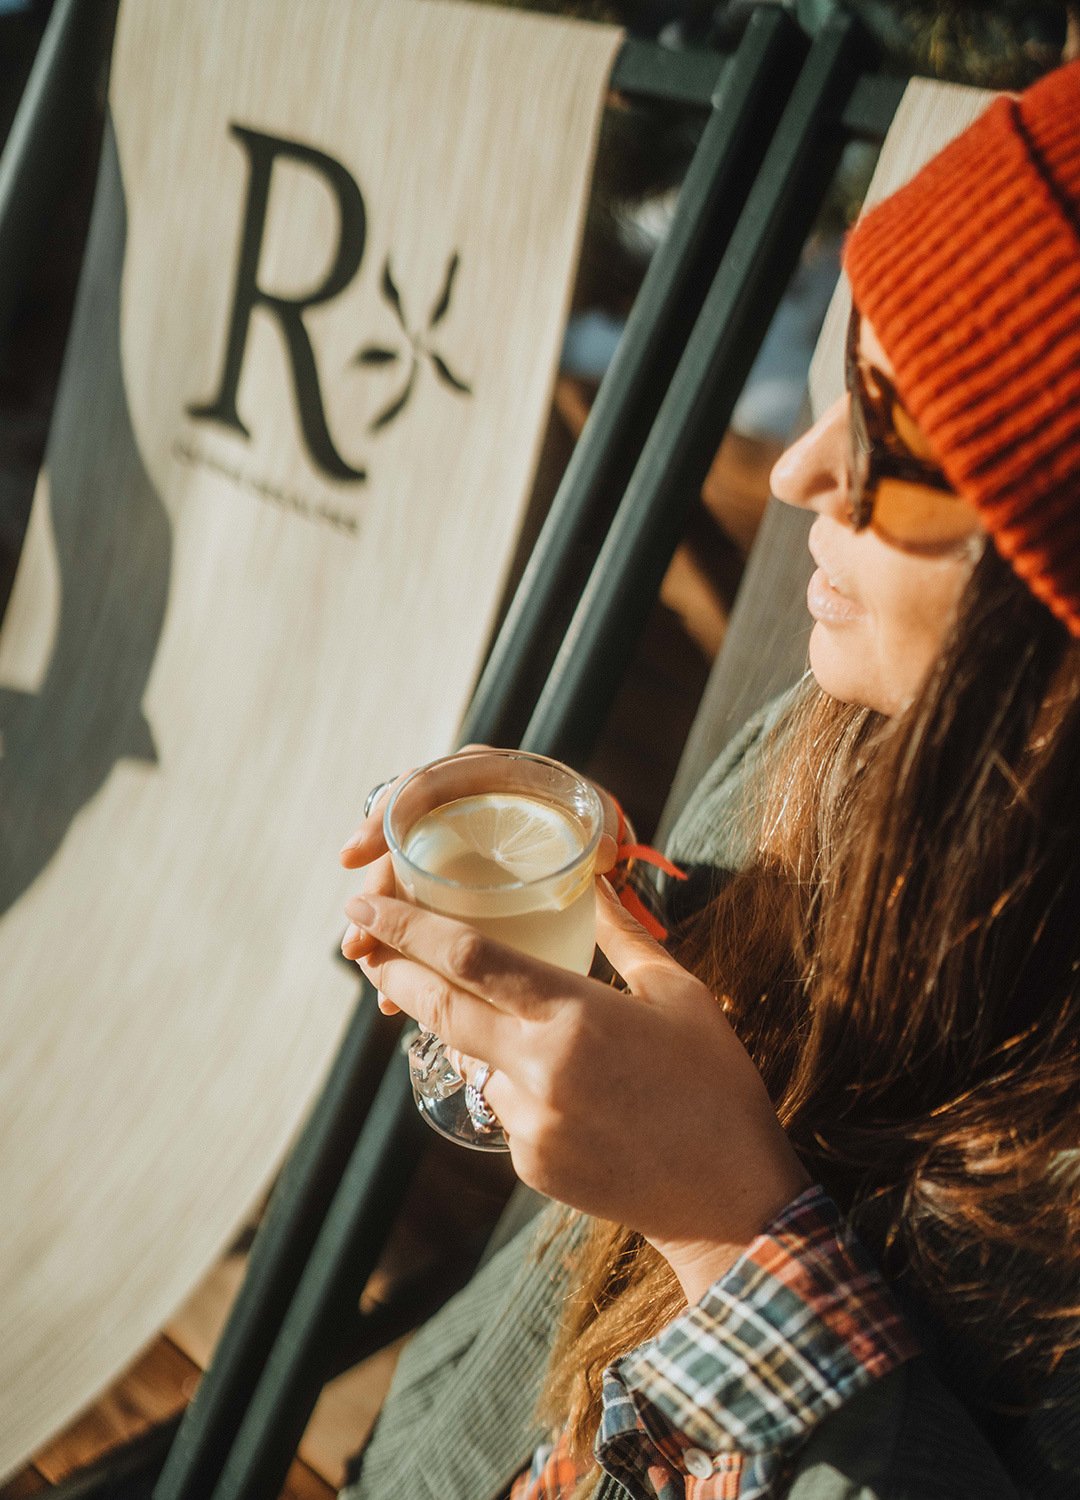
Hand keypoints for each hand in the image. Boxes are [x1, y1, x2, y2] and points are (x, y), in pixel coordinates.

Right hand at [338, 749, 619, 960]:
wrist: (584, 835)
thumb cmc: (583, 818)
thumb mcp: (588, 816)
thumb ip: (594, 830)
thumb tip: (601, 855)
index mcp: (477, 776)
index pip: (417, 790)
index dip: (381, 821)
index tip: (355, 857)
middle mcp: (451, 808)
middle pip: (398, 850)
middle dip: (375, 899)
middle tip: (359, 943)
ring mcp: (445, 848)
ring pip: (403, 888)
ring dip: (385, 932)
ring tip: (375, 974)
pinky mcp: (447, 885)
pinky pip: (420, 914)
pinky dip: (410, 950)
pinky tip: (402, 989)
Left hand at [344, 878, 809, 1301]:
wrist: (730, 1199)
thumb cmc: (715, 1084)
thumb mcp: (680, 995)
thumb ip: (625, 936)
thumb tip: (599, 880)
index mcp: (574, 1013)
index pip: (467, 957)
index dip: (406, 928)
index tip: (362, 908)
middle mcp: (538, 1066)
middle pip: (438, 1008)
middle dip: (392, 970)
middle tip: (361, 945)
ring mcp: (528, 1122)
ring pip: (471, 1058)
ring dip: (465, 1030)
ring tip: (495, 1012)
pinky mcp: (528, 1163)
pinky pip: (502, 1106)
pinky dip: (513, 1081)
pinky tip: (569, 1088)